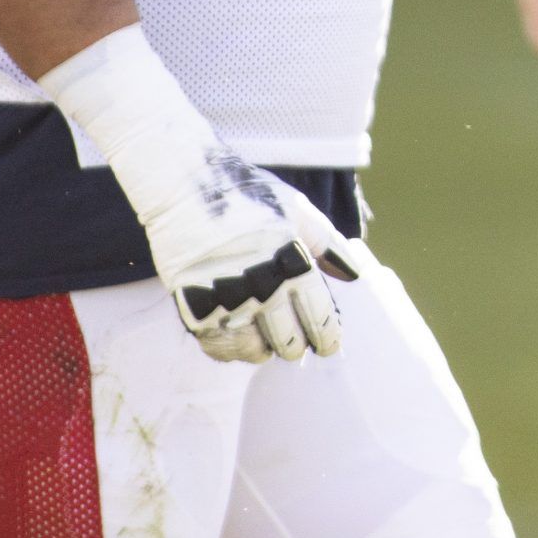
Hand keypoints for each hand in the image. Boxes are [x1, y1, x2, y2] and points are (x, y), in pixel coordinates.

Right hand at [140, 149, 360, 364]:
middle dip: (297, 344)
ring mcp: (224, 300)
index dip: (327, 334)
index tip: (330, 343)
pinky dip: (232, 350)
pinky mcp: (192, 307)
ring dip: (265, 350)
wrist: (183, 187)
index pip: (318, 315)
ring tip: (270, 345)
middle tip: (299, 343)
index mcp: (290, 262)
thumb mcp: (298, 210)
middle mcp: (259, 287)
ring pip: (252, 350)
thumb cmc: (247, 195)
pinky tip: (240, 340)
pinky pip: (217, 346)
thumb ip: (329, 245)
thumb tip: (354, 275)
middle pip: (287, 338)